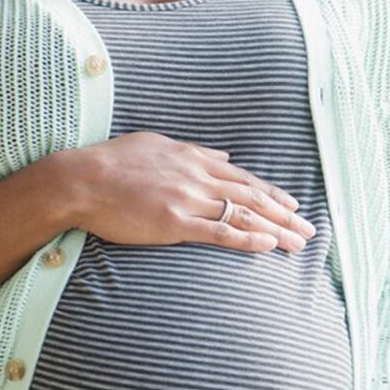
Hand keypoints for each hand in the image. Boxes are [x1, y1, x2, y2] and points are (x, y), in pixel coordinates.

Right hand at [55, 131, 316, 252]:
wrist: (80, 180)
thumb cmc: (111, 162)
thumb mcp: (157, 144)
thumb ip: (195, 151)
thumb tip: (224, 157)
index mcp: (194, 157)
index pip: (243, 177)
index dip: (272, 192)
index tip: (293, 204)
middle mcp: (197, 176)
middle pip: (252, 196)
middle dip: (285, 213)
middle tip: (309, 229)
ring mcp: (188, 199)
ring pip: (243, 214)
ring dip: (276, 229)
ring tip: (298, 243)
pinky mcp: (174, 222)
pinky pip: (219, 231)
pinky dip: (247, 238)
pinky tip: (268, 245)